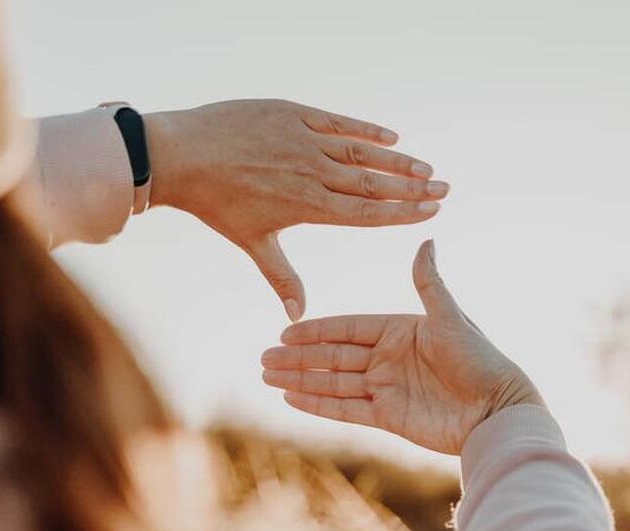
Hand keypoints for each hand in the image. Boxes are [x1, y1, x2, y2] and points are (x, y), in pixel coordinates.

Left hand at [145, 100, 447, 320]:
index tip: (431, 211)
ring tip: (426, 166)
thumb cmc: (216, 204)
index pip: (367, 212)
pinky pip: (338, 122)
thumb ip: (282, 277)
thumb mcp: (252, 243)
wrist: (183, 155)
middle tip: (445, 189)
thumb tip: (298, 316)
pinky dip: (366, 129)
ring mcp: (304, 142)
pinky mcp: (293, 115)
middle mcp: (313, 174)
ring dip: (398, 160)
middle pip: (374, 183)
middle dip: (413, 187)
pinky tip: (392, 136)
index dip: (402, 212)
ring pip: (362, 152)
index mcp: (308, 207)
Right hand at [260, 241, 542, 454]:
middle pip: (333, 356)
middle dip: (298, 357)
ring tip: (267, 376)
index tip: (286, 332)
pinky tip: (291, 398)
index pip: (348, 328)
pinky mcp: (389, 417)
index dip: (316, 331)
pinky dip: (318, 405)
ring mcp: (386, 388)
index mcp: (399, 331)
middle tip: (263, 358)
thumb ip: (429, 284)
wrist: (497, 411)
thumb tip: (426, 241)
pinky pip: (346, 409)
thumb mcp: (450, 318)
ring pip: (333, 382)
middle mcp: (388, 359)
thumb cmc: (480, 361)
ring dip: (300, 379)